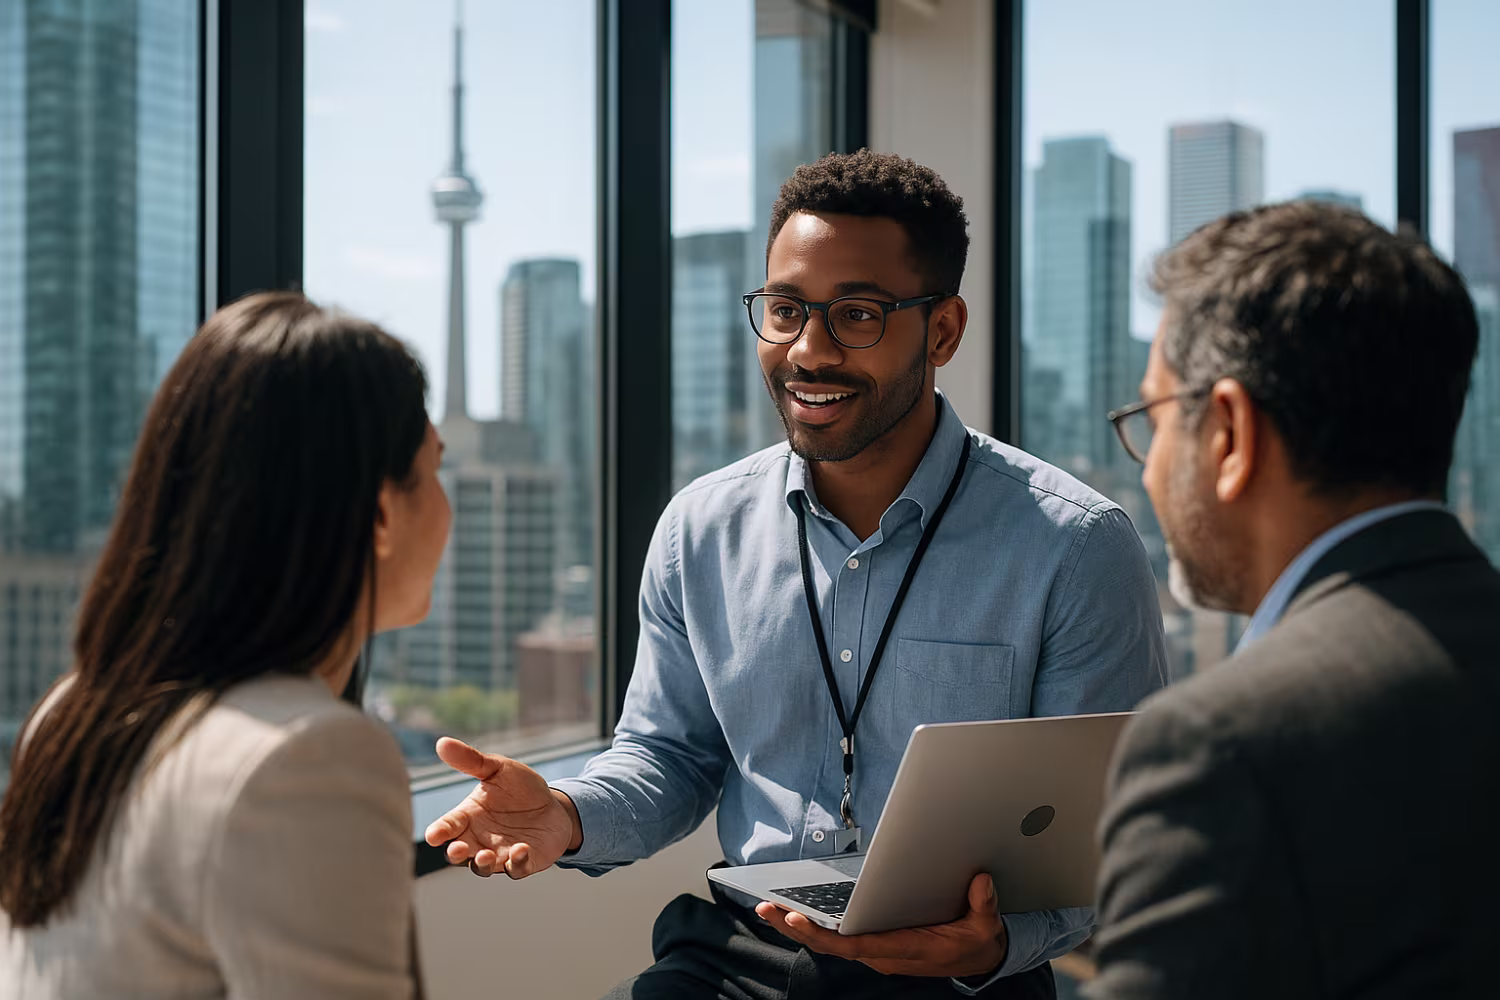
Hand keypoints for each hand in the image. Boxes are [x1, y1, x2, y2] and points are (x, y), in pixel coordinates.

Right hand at [423, 737, 581, 878]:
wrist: (553, 805)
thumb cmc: (520, 788)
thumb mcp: (498, 769)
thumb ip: (471, 760)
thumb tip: (442, 742)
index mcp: (468, 817)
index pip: (447, 826)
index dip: (439, 832)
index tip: (434, 835)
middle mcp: (479, 839)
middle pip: (458, 854)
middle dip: (455, 853)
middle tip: (458, 849)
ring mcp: (499, 854)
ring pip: (482, 867)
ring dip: (481, 864)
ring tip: (485, 856)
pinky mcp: (522, 863)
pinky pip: (515, 869)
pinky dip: (516, 863)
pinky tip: (521, 849)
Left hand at [755, 873, 1007, 979]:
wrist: (977, 958)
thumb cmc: (975, 941)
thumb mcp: (985, 926)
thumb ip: (982, 905)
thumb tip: (979, 881)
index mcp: (906, 950)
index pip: (859, 946)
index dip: (827, 936)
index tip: (801, 921)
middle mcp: (884, 954)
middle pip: (832, 945)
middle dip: (798, 928)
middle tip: (767, 908)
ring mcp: (877, 951)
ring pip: (831, 942)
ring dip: (799, 926)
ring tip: (769, 907)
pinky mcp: (875, 943)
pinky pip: (839, 937)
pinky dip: (814, 925)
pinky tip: (794, 910)